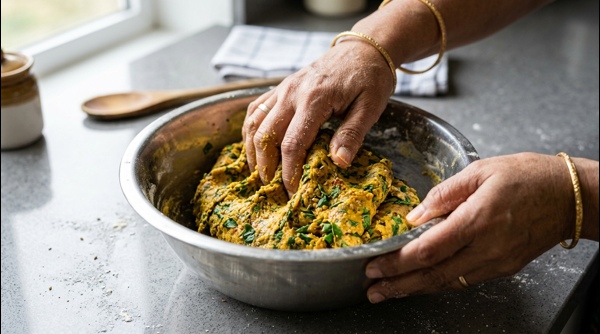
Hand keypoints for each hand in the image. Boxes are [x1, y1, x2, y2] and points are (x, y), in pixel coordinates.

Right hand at [242, 38, 393, 193]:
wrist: (362, 48)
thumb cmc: (370, 78)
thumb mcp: (370, 107)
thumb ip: (352, 135)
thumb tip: (339, 163)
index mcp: (315, 99)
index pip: (293, 143)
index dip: (289, 171)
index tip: (292, 192)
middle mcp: (292, 93)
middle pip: (266, 135)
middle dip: (265, 166)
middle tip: (271, 188)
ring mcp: (283, 88)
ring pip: (254, 122)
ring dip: (252, 150)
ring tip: (259, 173)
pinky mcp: (280, 87)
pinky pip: (255, 109)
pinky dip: (250, 131)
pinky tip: (254, 147)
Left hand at [365, 153, 576, 302]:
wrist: (569, 196)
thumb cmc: (527, 176)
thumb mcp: (480, 171)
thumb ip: (443, 194)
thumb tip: (414, 215)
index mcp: (478, 219)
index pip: (428, 250)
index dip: (397, 262)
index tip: (374, 265)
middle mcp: (487, 247)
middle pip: (434, 275)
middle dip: (398, 285)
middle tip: (373, 290)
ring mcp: (497, 262)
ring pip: (448, 283)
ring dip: (415, 289)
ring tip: (389, 292)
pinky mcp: (504, 268)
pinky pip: (464, 280)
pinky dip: (439, 283)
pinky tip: (422, 283)